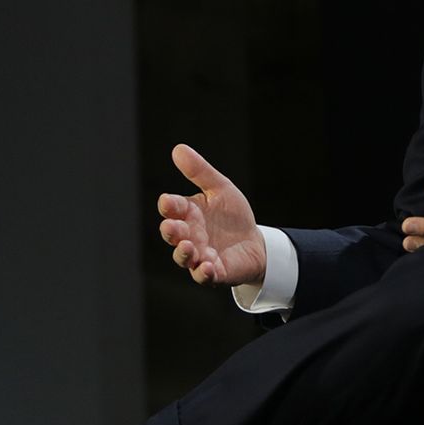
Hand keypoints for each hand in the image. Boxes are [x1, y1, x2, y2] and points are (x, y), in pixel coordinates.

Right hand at [156, 144, 266, 286]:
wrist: (255, 242)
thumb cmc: (232, 216)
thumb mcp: (220, 188)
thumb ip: (200, 171)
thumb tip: (178, 148)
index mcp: (188, 214)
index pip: (172, 208)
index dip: (169, 206)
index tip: (168, 201)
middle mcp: (189, 235)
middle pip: (173, 234)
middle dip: (171, 231)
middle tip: (172, 226)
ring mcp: (199, 255)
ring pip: (184, 257)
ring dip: (183, 253)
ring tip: (188, 246)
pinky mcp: (214, 272)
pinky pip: (204, 275)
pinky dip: (204, 272)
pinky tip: (207, 266)